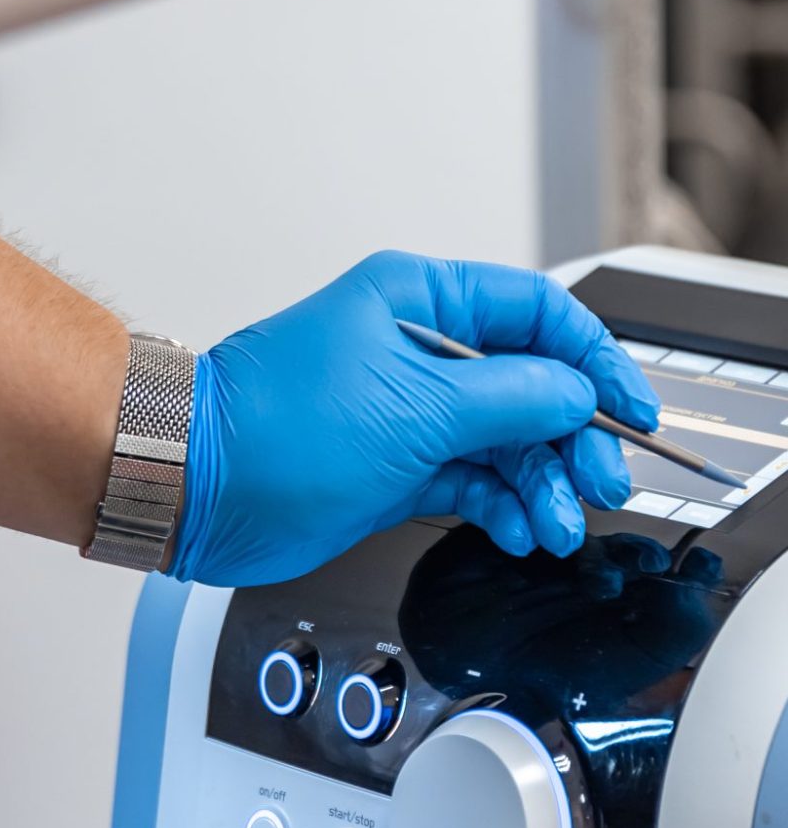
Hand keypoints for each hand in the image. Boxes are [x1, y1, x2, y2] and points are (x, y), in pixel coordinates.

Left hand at [170, 251, 660, 586]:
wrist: (198, 486)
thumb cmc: (276, 426)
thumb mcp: (415, 407)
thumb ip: (509, 399)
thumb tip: (573, 393)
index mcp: (421, 301)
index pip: (536, 313)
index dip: (593, 358)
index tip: (629, 407)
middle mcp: (419, 349)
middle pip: (529, 381)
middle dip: (571, 433)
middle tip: (598, 479)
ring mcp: (408, 409)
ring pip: (504, 437)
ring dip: (539, 480)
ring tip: (554, 523)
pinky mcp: (395, 463)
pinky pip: (471, 476)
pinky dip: (500, 502)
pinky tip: (518, 527)